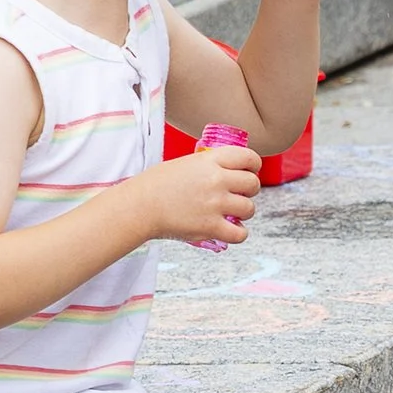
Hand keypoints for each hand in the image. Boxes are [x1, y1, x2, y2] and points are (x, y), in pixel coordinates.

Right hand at [137, 145, 258, 244]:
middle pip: (253, 184)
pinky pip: (241, 233)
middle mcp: (216, 180)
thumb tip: (230, 172)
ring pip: (250, 209)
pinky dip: (239, 233)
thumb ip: (210, 166)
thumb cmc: (157, 184)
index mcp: (210, 160)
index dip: (254, 166)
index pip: (248, 158)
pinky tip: (230, 230)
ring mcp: (215, 204)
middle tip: (237, 194)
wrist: (139, 206)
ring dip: (243, 212)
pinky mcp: (211, 227)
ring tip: (230, 213)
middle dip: (248, 190)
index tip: (250, 171)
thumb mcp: (186, 163)